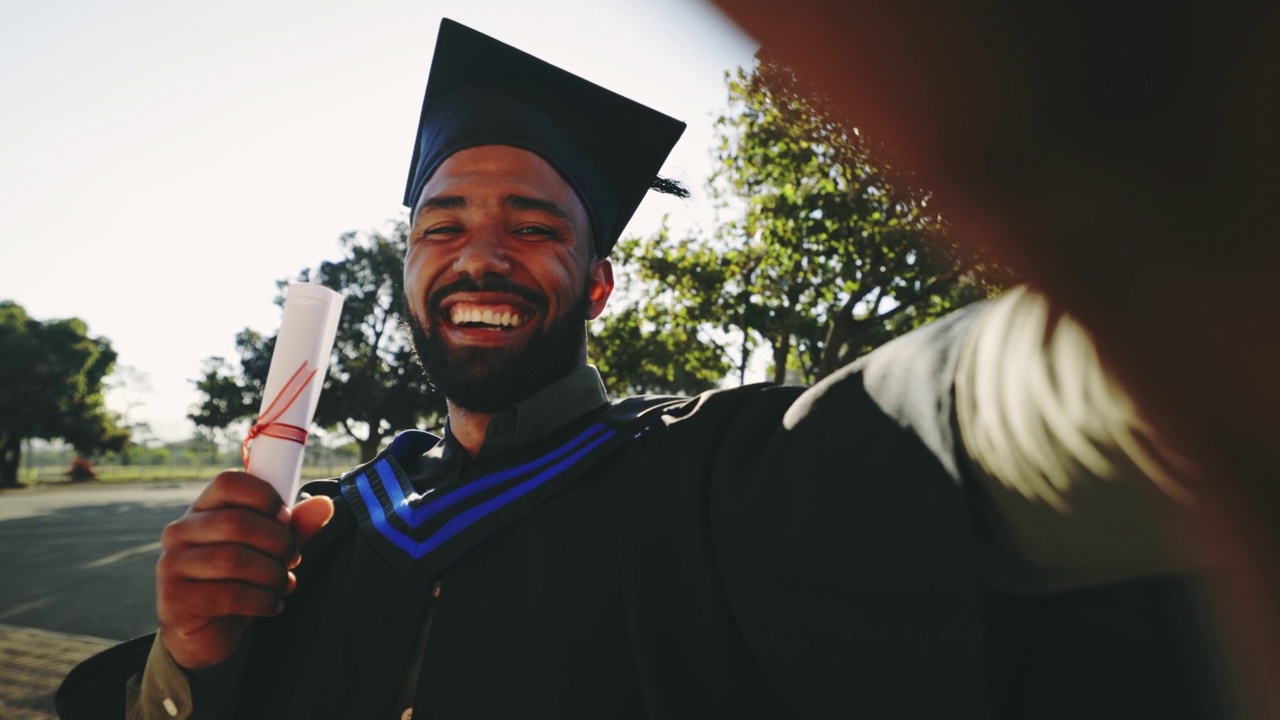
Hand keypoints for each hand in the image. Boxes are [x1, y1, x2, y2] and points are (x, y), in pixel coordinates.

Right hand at [155, 471, 333, 668]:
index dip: (264, 496)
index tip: (286, 518)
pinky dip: (262, 601)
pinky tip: (272, 605)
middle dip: (278, 542)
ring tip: (284, 584)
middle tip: (293, 558)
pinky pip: (229, 595)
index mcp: (202, 510)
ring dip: (272, 574)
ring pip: (234, 559)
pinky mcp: (176, 600)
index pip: (228, 482)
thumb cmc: (239, 581)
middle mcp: (180, 532)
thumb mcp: (269, 550)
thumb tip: (324, 504)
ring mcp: (172, 566)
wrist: (208, 633)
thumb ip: (295, 527)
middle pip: (236, 522)